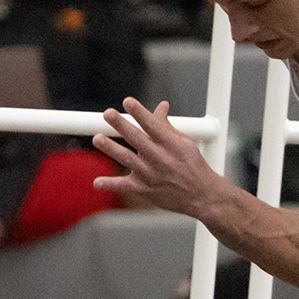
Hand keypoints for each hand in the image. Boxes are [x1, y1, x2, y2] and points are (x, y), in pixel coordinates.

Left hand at [92, 98, 226, 217]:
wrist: (202, 196)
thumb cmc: (193, 166)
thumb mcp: (185, 143)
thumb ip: (167, 126)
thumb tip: (161, 106)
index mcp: (171, 145)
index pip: (153, 125)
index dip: (140, 113)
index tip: (128, 101)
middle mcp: (160, 159)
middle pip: (137, 139)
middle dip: (122, 125)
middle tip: (108, 113)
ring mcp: (151, 175)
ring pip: (127, 159)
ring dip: (111, 149)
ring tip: (98, 138)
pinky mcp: (145, 189)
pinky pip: (125, 186)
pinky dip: (110, 184)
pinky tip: (97, 182)